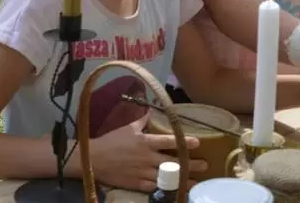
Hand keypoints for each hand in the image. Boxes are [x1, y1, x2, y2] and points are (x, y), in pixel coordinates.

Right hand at [88, 113, 206, 191]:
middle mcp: (147, 157)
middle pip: (173, 162)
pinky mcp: (137, 184)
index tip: (198, 143)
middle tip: (205, 165)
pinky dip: (166, 189)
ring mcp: (143, 172)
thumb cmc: (111, 141)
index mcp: (146, 141)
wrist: (93, 159)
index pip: (169, 141)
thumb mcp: (128, 128)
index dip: (184, 142)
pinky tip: (177, 190)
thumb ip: (143, 121)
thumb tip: (152, 110)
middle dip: (190, 164)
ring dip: (183, 180)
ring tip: (197, 182)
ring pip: (167, 177)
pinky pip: (155, 187)